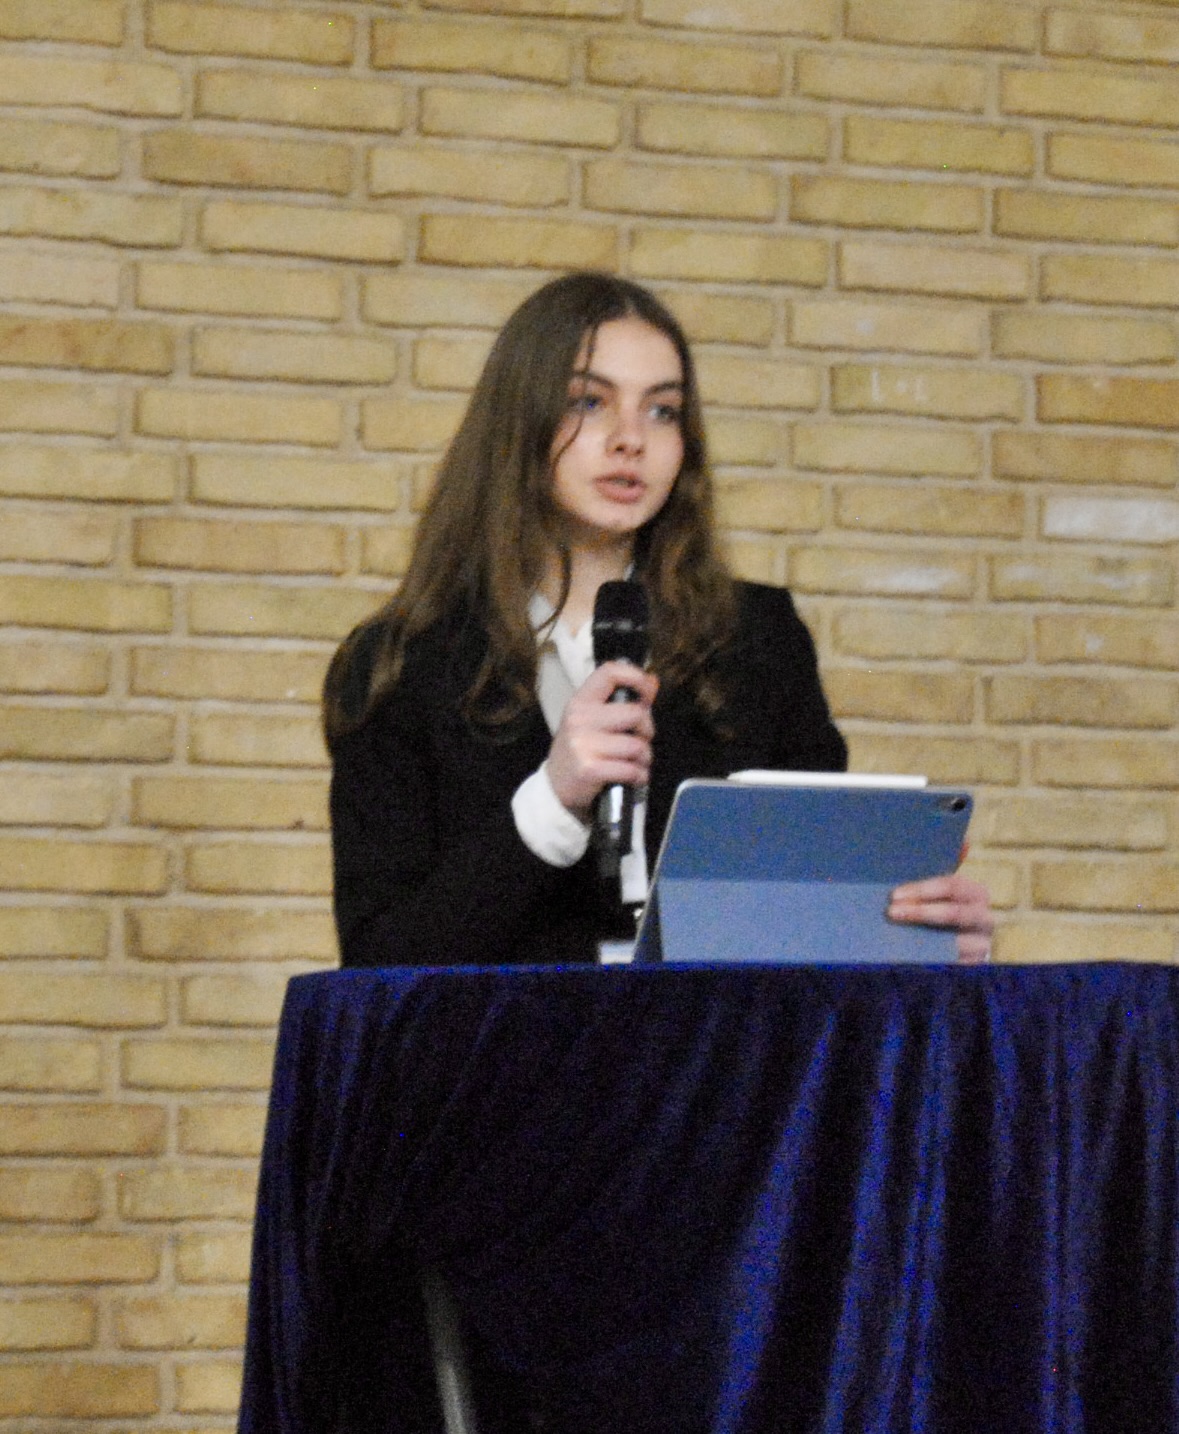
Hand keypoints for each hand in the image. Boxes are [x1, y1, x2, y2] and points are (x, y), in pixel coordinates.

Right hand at [545, 661, 658, 819]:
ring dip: (644, 758)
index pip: (609, 673)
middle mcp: (579, 719)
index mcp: (580, 701)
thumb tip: (653, 681)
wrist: (554, 786)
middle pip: (635, 713)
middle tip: (638, 740)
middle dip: (646, 730)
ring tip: (632, 761)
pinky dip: (639, 776)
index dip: (636, 677)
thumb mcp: (592, 720)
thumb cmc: (580, 749)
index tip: (647, 691)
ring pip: (637, 745)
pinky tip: (630, 776)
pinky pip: (632, 769)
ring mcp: (583, 745)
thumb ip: (621, 702)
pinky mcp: (590, 769)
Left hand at [887, 874, 993, 963]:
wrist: (969, 942)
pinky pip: (953, 965)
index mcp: (975, 894)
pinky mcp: (976, 966)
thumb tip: (892, 901)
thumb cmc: (945, 913)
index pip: (951, 886)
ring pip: (956, 943)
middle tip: (891, 912)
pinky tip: (909, 961)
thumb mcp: (938, 901)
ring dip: (923, 941)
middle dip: (920, 912)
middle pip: (954, 913)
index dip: (922, 890)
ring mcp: (982, 945)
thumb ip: (920, 899)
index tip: (895, 896)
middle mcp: (984, 918)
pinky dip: (930, 962)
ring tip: (897, 942)